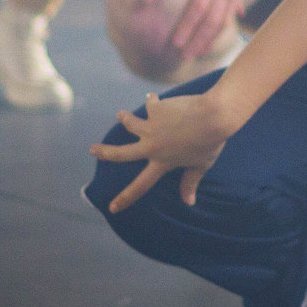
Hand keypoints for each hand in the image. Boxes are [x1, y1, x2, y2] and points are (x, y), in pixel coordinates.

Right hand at [89, 89, 237, 209]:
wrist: (214, 117)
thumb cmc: (211, 142)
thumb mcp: (201, 165)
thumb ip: (190, 182)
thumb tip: (189, 202)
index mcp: (162, 163)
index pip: (141, 186)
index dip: (125, 198)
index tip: (113, 208)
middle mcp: (152, 147)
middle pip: (120, 153)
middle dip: (104, 152)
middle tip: (92, 149)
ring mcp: (151, 127)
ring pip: (130, 123)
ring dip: (124, 118)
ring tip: (120, 115)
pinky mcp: (155, 110)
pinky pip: (150, 103)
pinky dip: (152, 101)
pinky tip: (153, 98)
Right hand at [133, 0, 254, 61]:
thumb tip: (239, 15)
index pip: (222, 20)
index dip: (210, 39)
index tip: (197, 53)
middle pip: (211, 18)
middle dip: (198, 40)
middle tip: (184, 56)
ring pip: (197, 5)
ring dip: (186, 26)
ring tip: (174, 42)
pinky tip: (144, 1)